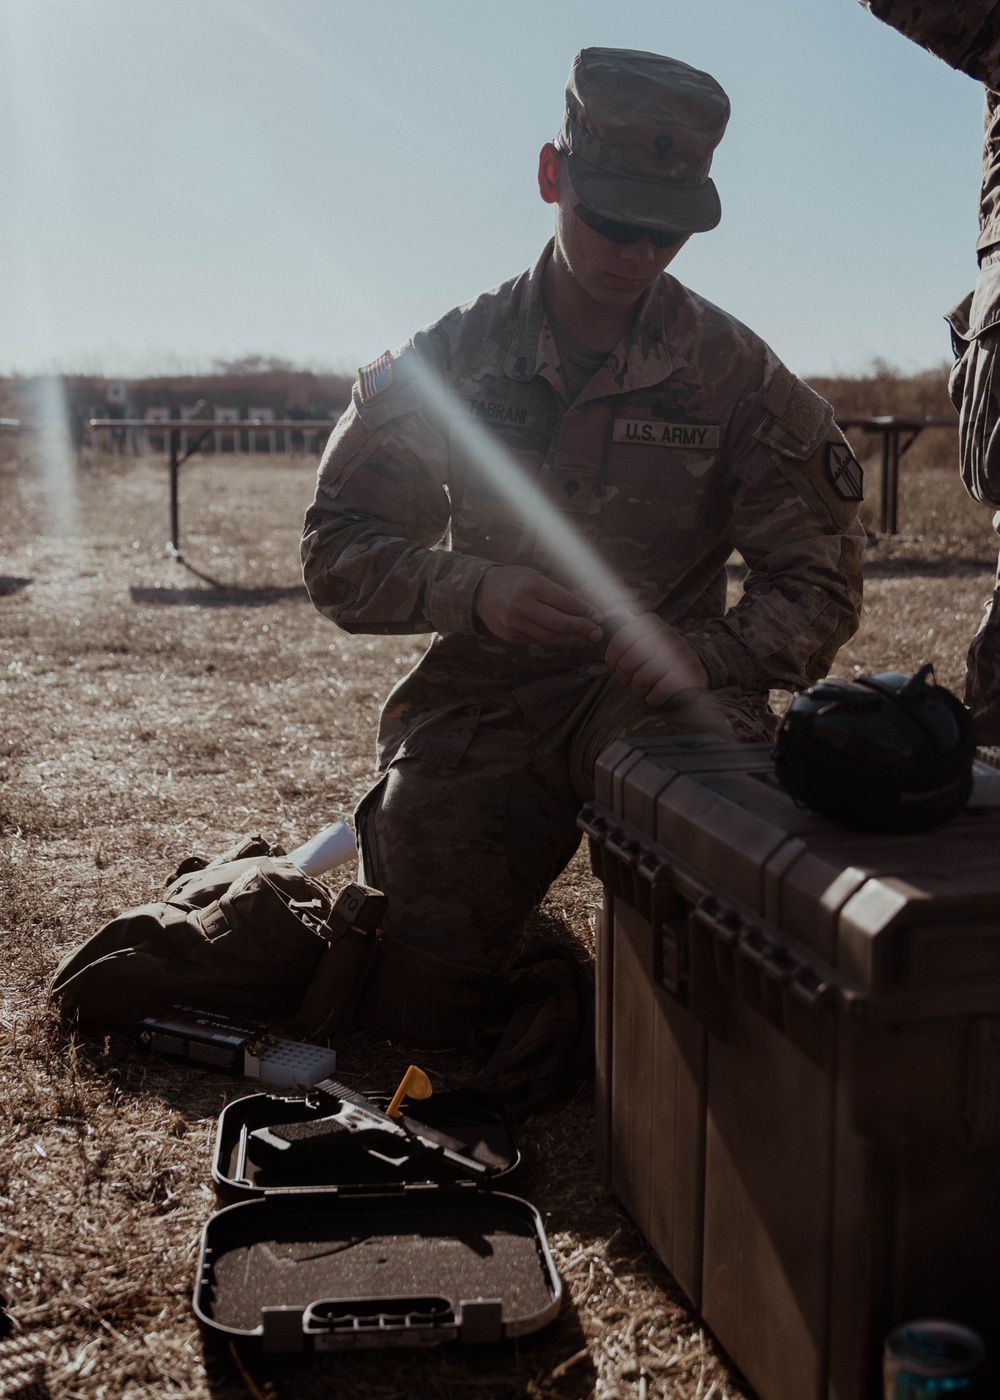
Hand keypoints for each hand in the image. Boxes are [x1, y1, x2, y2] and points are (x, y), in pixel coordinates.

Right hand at [474, 565, 603, 647]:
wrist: (480, 591)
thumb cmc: (513, 580)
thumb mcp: (534, 576)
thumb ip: (556, 593)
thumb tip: (585, 610)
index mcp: (531, 584)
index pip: (565, 601)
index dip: (585, 612)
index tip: (599, 618)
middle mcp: (521, 605)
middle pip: (559, 623)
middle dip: (582, 629)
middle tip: (597, 634)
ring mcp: (514, 623)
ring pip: (550, 637)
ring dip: (572, 640)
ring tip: (586, 641)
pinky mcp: (510, 637)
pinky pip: (538, 641)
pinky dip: (555, 642)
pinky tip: (567, 640)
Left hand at [603, 611, 708, 706]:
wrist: (694, 668)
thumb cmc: (659, 654)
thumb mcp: (644, 635)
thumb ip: (626, 624)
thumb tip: (609, 611)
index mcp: (650, 623)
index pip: (619, 640)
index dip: (612, 659)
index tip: (615, 667)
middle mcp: (664, 633)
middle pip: (627, 662)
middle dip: (624, 677)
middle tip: (630, 681)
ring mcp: (677, 652)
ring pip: (641, 678)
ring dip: (638, 689)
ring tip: (642, 689)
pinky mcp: (688, 671)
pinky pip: (659, 691)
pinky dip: (653, 698)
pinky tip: (654, 696)